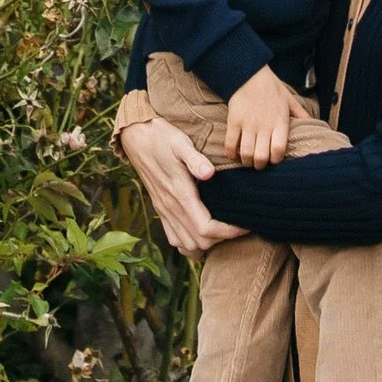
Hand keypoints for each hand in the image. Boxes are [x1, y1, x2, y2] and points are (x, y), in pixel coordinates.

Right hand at [120, 114, 230, 254]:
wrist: (136, 137)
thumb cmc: (162, 137)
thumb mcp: (180, 142)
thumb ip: (195, 159)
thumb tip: (210, 173)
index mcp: (179, 193)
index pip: (206, 228)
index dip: (229, 232)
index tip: (245, 224)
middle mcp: (171, 207)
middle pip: (200, 242)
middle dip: (222, 239)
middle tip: (238, 225)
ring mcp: (164, 210)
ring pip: (187, 245)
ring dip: (207, 244)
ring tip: (223, 230)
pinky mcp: (160, 210)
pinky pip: (174, 240)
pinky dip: (190, 245)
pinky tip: (201, 233)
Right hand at [222, 66, 301, 165]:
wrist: (248, 72)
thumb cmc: (271, 87)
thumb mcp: (289, 99)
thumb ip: (301, 114)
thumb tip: (316, 123)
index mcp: (280, 121)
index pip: (279, 150)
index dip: (275, 160)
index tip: (273, 160)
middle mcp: (264, 125)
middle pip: (261, 157)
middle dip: (260, 165)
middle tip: (259, 164)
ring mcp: (248, 124)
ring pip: (246, 153)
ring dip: (246, 161)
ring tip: (247, 160)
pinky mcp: (234, 121)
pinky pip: (230, 144)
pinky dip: (231, 153)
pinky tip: (233, 155)